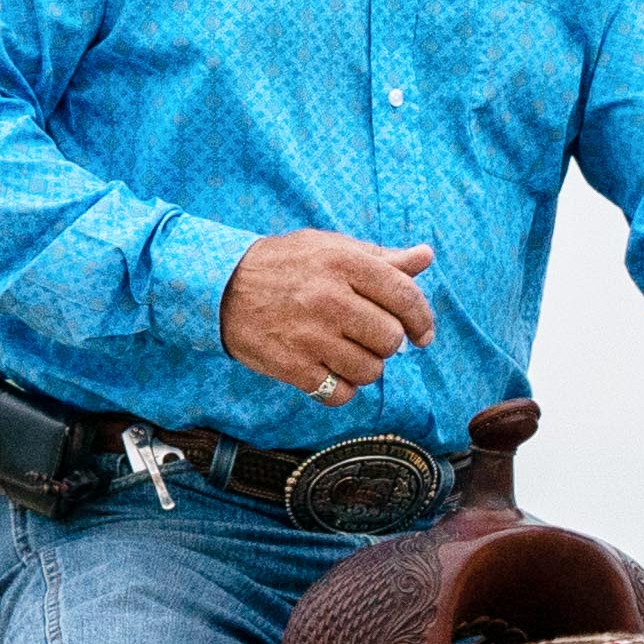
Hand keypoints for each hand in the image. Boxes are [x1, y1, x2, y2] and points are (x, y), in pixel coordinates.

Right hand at [222, 232, 436, 400]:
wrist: (219, 286)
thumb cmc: (284, 266)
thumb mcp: (330, 249)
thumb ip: (380, 258)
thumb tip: (425, 256)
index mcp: (344, 263)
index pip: (405, 297)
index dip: (421, 320)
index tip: (422, 334)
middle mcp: (329, 298)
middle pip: (391, 340)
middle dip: (386, 344)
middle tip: (366, 337)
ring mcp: (310, 334)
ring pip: (370, 371)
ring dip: (363, 368)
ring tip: (343, 352)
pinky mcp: (292, 366)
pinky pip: (341, 394)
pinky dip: (340, 390)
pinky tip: (327, 372)